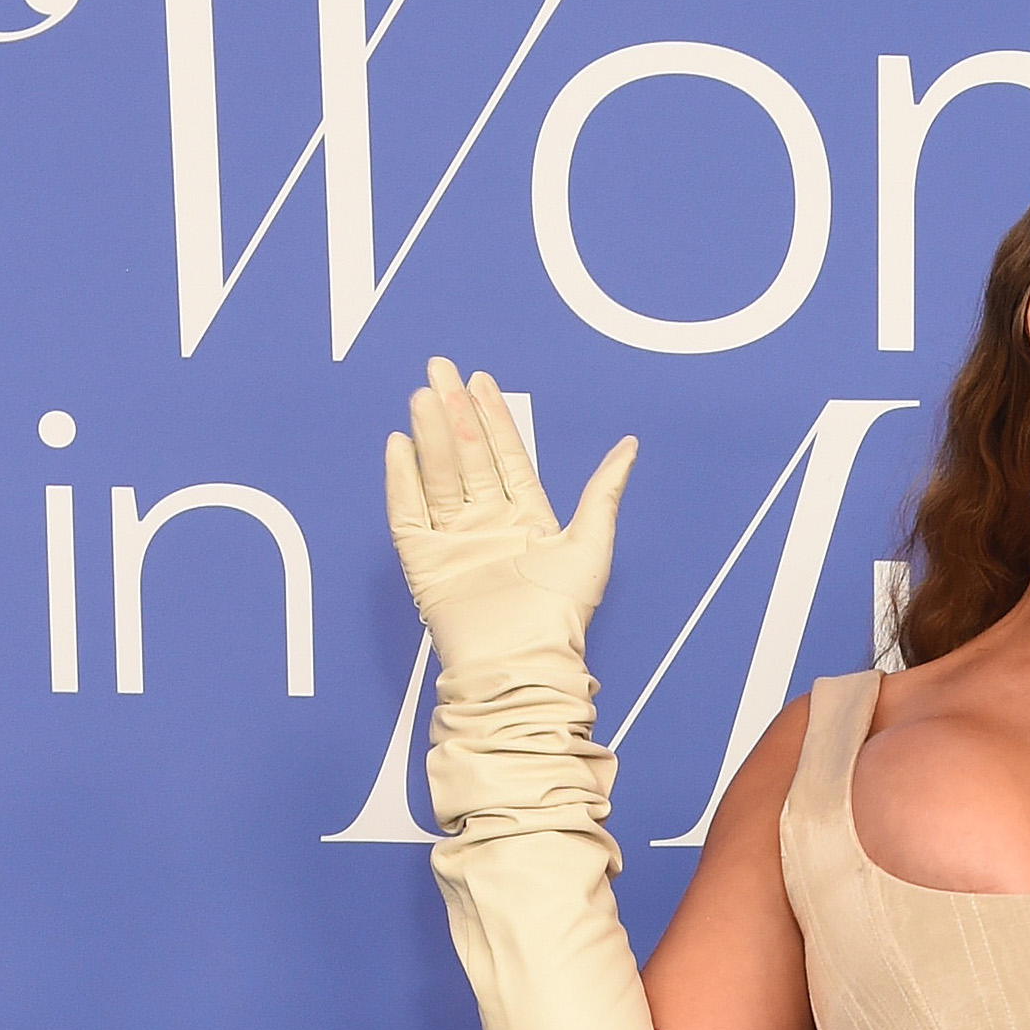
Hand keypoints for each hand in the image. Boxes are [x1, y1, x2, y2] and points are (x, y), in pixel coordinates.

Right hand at [384, 356, 636, 668]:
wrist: (522, 660)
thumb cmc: (561, 614)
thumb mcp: (592, 543)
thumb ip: (604, 491)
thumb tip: (629, 448)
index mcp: (526, 518)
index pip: (505, 456)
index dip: (493, 418)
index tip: (480, 381)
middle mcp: (487, 524)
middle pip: (467, 456)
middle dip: (455, 411)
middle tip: (440, 369)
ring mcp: (455, 540)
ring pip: (439, 476)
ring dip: (432, 435)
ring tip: (424, 395)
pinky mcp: (425, 562)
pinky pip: (408, 513)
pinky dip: (402, 479)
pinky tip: (400, 445)